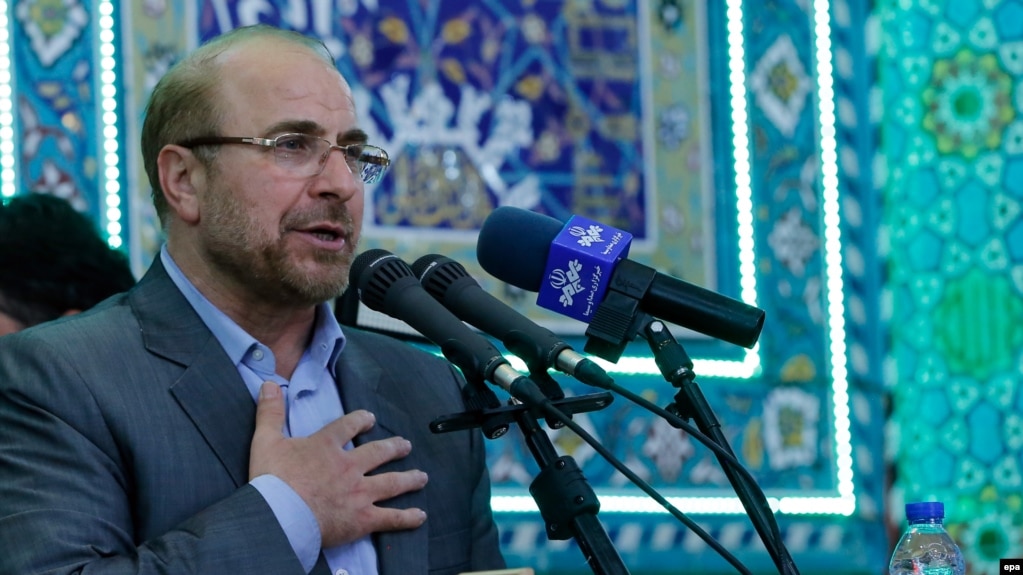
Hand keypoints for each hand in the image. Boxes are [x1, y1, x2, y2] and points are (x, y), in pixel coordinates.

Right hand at [249, 381, 428, 546]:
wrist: (279, 515)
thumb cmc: (271, 480)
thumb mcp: (264, 440)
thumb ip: (270, 412)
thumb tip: (269, 384)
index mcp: (326, 446)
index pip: (348, 426)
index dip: (361, 420)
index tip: (370, 418)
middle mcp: (348, 466)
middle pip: (378, 452)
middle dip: (394, 448)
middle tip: (405, 445)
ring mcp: (359, 492)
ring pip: (391, 482)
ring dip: (409, 478)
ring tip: (422, 476)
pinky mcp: (363, 518)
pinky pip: (391, 517)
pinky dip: (407, 517)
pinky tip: (420, 516)